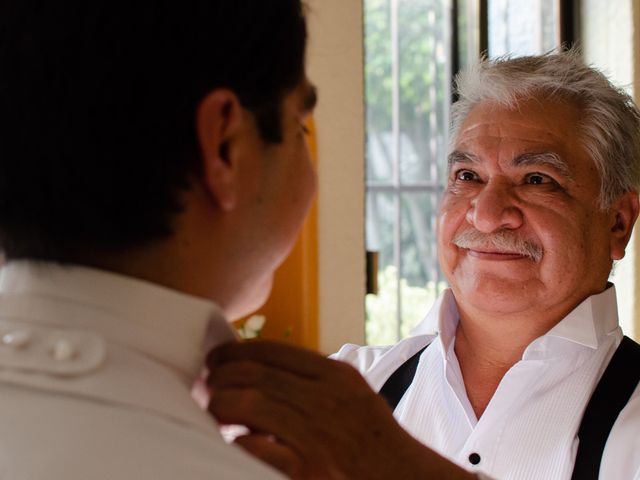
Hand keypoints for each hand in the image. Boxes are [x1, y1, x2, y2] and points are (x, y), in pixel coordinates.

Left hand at [206, 341, 474, 478]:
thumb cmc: (373, 440)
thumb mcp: (353, 395)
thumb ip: (315, 378)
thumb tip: (263, 368)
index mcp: (337, 376)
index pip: (273, 351)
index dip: (236, 351)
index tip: (217, 357)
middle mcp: (327, 400)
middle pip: (256, 375)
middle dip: (222, 377)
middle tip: (208, 384)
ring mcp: (317, 436)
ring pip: (250, 404)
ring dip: (221, 405)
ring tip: (214, 409)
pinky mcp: (308, 471)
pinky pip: (255, 449)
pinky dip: (237, 442)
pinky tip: (233, 441)